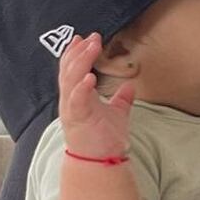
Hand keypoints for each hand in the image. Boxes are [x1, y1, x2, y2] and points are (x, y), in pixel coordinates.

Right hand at [58, 33, 134, 157]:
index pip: (73, 70)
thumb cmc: (105, 139)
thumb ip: (121, 99)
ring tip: (91, 47)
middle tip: (91, 37)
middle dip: (78, 51)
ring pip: (70, 80)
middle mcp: (71, 101)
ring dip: (80, 62)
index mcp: (78, 97)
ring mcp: (72, 109)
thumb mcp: (117, 114)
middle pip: (69, 70)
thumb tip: (130, 87)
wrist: (100, 162)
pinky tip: (90, 77)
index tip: (85, 38)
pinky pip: (76, 100)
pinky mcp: (77, 119)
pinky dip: (82, 88)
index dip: (77, 53)